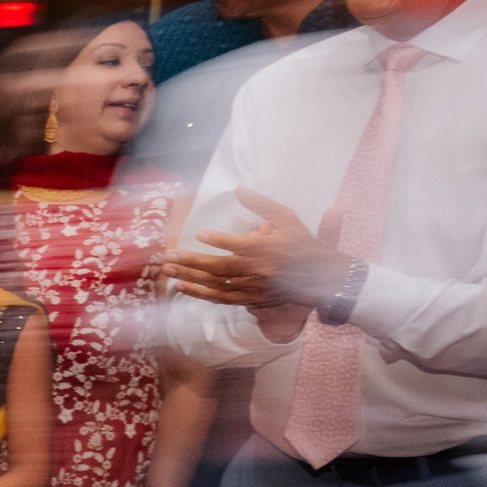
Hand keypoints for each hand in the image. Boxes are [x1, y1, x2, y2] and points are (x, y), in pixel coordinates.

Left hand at [160, 189, 351, 316]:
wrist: (319, 277)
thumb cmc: (301, 243)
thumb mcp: (287, 218)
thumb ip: (261, 204)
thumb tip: (239, 188)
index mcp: (265, 249)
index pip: (239, 245)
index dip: (219, 240)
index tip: (199, 234)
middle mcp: (256, 270)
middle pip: (219, 267)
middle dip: (192, 262)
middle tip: (169, 255)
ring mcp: (251, 287)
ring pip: (215, 284)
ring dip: (190, 278)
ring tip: (168, 270)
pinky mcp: (249, 299)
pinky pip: (220, 298)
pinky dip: (200, 294)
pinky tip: (181, 287)